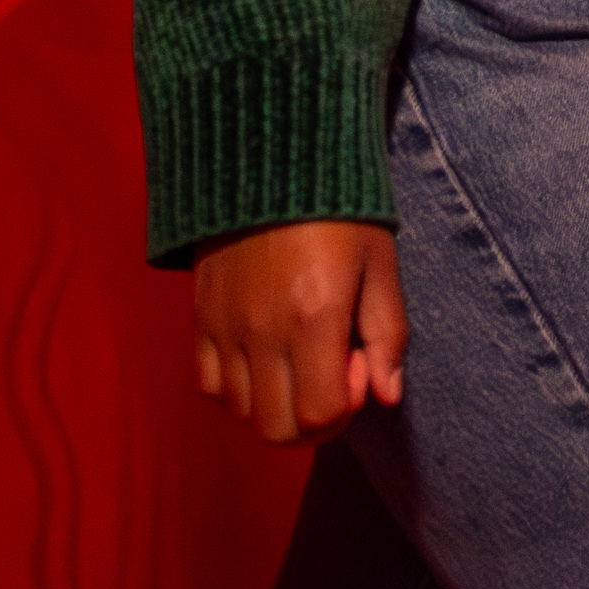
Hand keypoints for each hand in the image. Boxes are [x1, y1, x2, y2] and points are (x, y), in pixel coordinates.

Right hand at [189, 220, 407, 444]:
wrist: (273, 159)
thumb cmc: (340, 212)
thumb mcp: (380, 264)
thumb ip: (388, 335)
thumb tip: (388, 396)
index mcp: (314, 316)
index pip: (318, 414)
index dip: (346, 407)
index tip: (356, 364)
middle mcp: (263, 330)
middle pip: (276, 429)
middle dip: (311, 421)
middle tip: (330, 378)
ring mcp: (224, 325)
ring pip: (240, 412)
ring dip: (275, 403)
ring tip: (297, 361)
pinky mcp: (200, 315)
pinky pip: (207, 383)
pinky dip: (235, 387)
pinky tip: (263, 358)